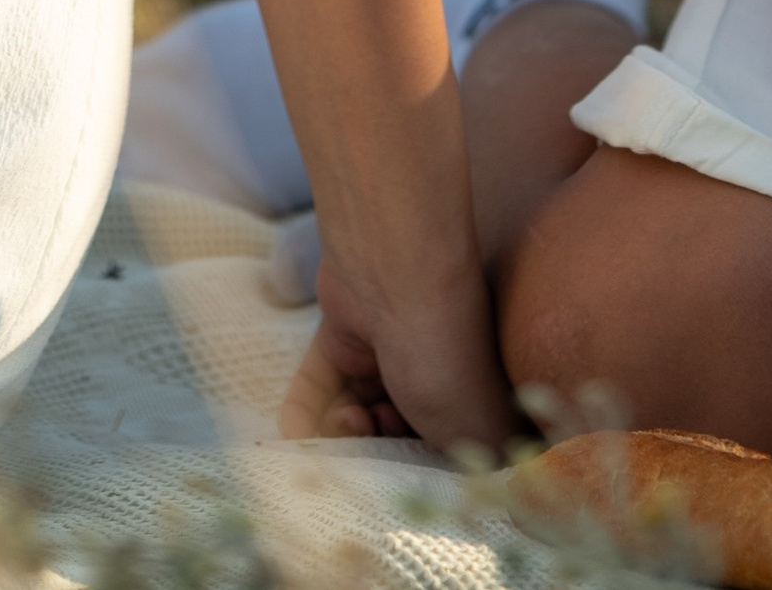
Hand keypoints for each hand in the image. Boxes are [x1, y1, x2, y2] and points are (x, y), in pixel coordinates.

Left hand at [280, 241, 516, 457]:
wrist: (394, 275)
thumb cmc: (445, 358)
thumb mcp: (476, 432)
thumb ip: (472, 470)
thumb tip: (475, 497)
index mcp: (466, 401)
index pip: (437, 454)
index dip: (413, 473)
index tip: (397, 480)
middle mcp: (426, 379)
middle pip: (389, 437)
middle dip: (373, 453)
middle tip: (367, 445)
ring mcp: (382, 356)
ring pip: (353, 414)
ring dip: (340, 434)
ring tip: (346, 423)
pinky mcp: (341, 337)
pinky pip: (318, 385)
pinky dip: (304, 413)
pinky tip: (295, 436)